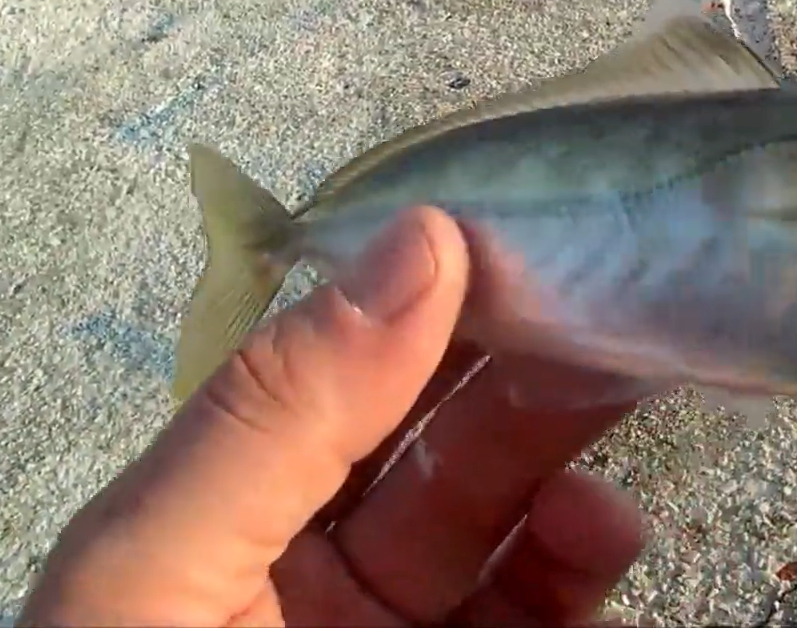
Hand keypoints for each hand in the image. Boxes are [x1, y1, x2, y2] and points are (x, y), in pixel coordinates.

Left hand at [18, 208, 645, 626]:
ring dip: (567, 448)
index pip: (326, 376)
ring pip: (510, 513)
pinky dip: (588, 552)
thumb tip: (415, 245)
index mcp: (214, 523)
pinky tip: (601, 526)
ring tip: (613, 412)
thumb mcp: (159, 578)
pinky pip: (551, 607)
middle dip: (513, 358)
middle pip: (432, 433)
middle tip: (598, 297)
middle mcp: (314, 573)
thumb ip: (275, 415)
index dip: (410, 295)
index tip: (506, 228)